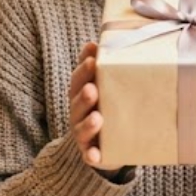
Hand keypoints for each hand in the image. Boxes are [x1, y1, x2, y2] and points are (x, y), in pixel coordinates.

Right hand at [68, 42, 127, 178]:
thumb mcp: (109, 86)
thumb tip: (118, 39)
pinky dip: (92, 156)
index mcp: (82, 92)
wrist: (106, 145)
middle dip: (84, 94)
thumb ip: (110, 67)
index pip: (78, 79)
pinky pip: (90, 156)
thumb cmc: (109, 107)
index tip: (91, 56)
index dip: (83, 68)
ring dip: (88, 123)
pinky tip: (95, 156)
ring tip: (97, 118)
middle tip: (92, 88)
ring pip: (81, 128)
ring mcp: (82, 134)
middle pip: (77, 102)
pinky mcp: (91, 153)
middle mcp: (79, 112)